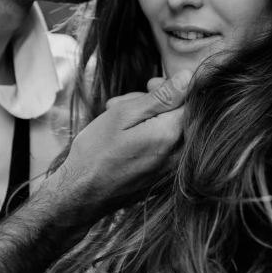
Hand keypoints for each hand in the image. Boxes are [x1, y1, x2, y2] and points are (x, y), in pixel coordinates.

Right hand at [39, 68, 191, 229]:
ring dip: (146, 118)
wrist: (80, 195)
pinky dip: (146, 136)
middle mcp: (178, 154)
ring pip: (168, 128)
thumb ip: (161, 97)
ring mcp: (171, 168)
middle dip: (155, 102)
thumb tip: (190, 78)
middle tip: (126, 102)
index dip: (172, 87)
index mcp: (170, 135)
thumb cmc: (96, 152)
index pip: (191, 100)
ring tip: (116, 117)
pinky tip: (124, 136)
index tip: (151, 85)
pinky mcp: (162, 176)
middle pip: (179, 114)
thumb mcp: (124, 114)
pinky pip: (162, 146)